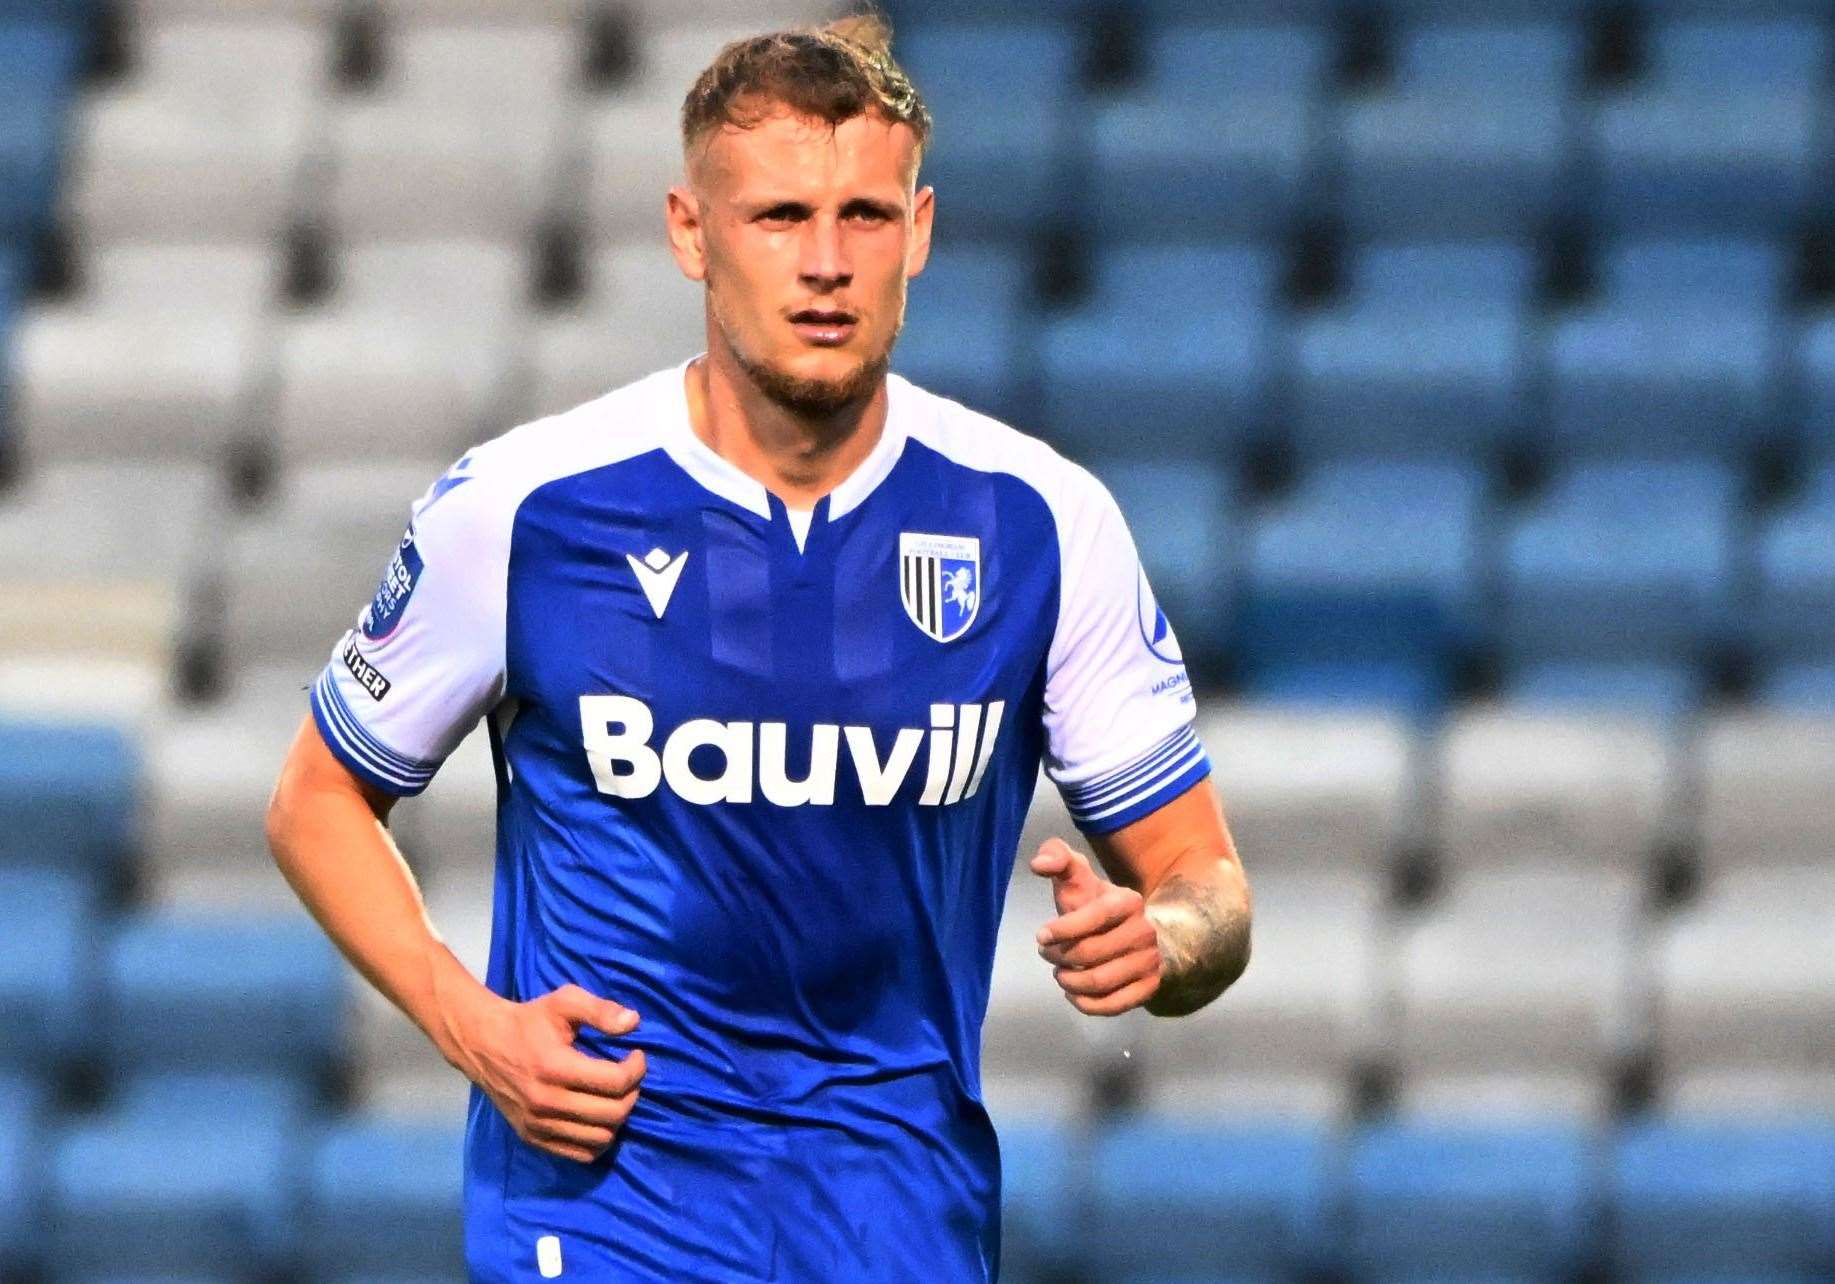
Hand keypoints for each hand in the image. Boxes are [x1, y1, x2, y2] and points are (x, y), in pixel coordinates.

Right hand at [450, 982, 646, 1163]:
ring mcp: (538, 1125)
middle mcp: (546, 1102)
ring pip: (600, 1138)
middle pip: (612, 1113)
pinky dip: (598, 1139)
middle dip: (632, 1093)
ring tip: (614, 1096)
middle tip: (628, 1076)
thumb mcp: (564, 1002)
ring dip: (618, 1118)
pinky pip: (580, 1154)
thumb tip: (634, 1022)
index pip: (615, 1082)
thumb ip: (600, 1011)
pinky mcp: (533, 1138)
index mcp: (555, 1067)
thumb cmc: (529, 1021)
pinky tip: (598, 1116)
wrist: (483, 1044)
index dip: (636, 1069)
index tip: (636, 1055)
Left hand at [1030, 837, 1162, 1015]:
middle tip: (1047, 953)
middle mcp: (1145, 931)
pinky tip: (1072, 993)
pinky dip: (1085, 1003)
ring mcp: (1149, 962)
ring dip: (1069, 981)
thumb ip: (1056, 857)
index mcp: (1128, 901)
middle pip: (1090, 953)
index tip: (1041, 936)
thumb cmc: (1096, 905)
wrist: (1136, 933)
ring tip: (1059, 972)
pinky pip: (1112, 1005)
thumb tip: (1038, 864)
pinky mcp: (1149, 988)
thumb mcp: (1078, 877)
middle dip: (1059, 956)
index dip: (1062, 929)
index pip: (1093, 917)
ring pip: (1099, 981)